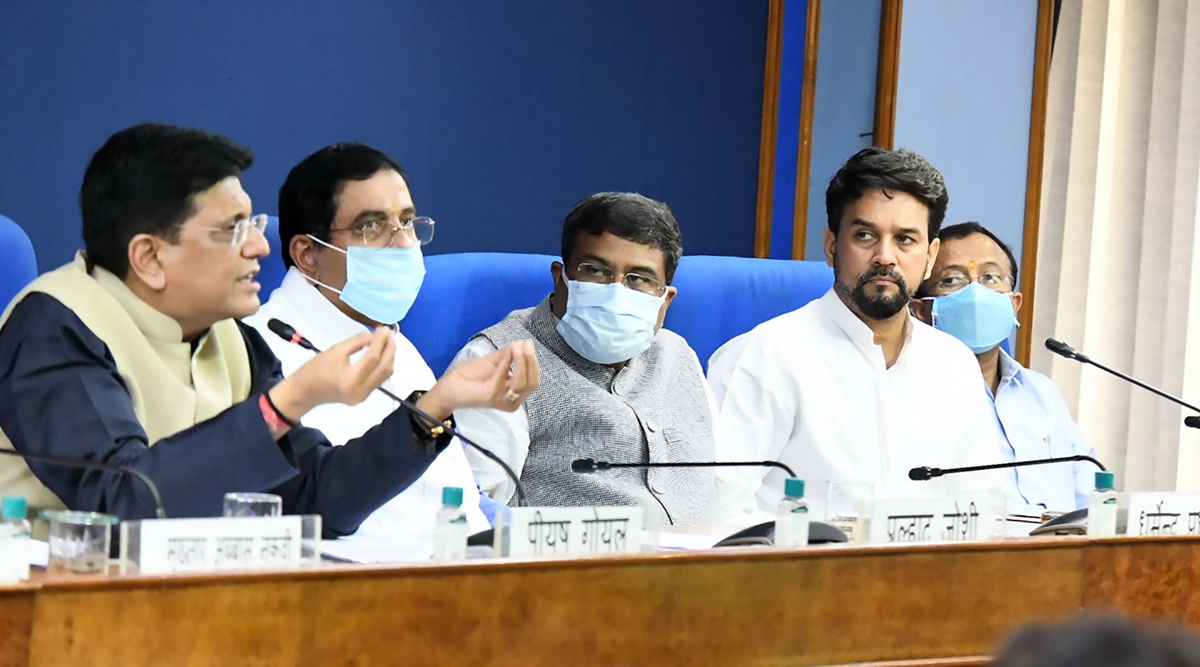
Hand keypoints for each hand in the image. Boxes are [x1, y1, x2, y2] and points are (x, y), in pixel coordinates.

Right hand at [269, 327, 396, 419]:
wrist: (304, 392)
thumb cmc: (314, 369)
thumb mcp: (335, 350)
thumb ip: (357, 342)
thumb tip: (374, 335)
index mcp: (350, 380)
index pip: (373, 358)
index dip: (381, 341)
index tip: (384, 328)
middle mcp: (360, 391)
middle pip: (384, 368)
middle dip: (390, 349)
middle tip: (390, 333)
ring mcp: (364, 396)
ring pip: (385, 374)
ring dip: (389, 356)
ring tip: (389, 340)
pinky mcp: (364, 396)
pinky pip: (379, 379)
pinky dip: (383, 364)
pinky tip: (383, 352)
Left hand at [418, 340, 538, 419]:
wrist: (449, 386)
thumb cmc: (470, 376)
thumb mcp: (494, 362)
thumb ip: (509, 354)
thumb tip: (523, 342)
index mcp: (515, 394)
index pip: (533, 380)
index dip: (533, 361)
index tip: (528, 342)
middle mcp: (512, 400)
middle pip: (532, 382)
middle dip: (530, 360)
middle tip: (525, 343)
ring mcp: (502, 400)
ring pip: (522, 382)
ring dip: (521, 360)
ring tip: (516, 346)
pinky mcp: (492, 397)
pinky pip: (504, 377)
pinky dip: (506, 362)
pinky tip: (507, 352)